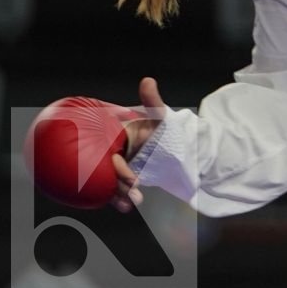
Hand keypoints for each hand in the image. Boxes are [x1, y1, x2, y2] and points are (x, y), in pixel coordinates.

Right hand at [111, 77, 166, 213]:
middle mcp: (115, 151)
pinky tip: (126, 206)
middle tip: (134, 192)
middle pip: (109, 171)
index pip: (114, 155)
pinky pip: (117, 188)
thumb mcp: (161, 117)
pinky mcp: (125, 176)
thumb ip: (153, 101)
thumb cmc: (165, 128)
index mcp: (117, 136)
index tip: (135, 179)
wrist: (177, 144)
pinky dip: (121, 198)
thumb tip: (148, 81)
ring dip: (118, 194)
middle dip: (119, 184)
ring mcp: (120, 165)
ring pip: (111, 181)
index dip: (121, 169)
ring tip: (129, 203)